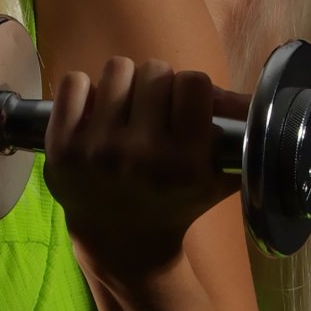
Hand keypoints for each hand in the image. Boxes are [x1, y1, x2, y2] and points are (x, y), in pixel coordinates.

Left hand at [43, 60, 242, 271]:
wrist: (122, 241)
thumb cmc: (174, 200)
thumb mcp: (217, 175)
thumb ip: (237, 131)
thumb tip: (249, 95)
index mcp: (184, 164)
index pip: (193, 82)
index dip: (190, 91)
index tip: (183, 109)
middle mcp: (140, 157)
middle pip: (155, 71)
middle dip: (157, 88)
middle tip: (152, 114)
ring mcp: (96, 152)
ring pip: (117, 69)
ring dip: (124, 85)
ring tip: (125, 113)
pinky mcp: (61, 150)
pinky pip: (74, 82)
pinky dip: (85, 90)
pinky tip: (96, 114)